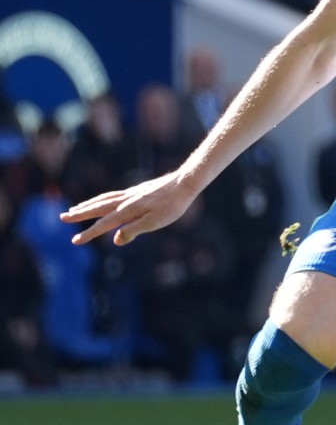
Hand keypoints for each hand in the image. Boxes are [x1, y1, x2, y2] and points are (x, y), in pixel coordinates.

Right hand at [60, 171, 196, 246]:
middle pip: (97, 208)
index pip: (103, 225)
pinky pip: (112, 195)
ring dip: (87, 205)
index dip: (89, 234)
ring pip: (103, 200)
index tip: (74, 241)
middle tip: (62, 217)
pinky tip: (101, 201)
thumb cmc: (172, 206)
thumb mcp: (155, 223)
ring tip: (74, 208)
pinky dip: (100, 199)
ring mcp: (130, 194)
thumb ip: (134, 230)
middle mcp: (125, 200)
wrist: (184, 183)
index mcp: (128, 210)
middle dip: (79, 214)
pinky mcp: (136, 191)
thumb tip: (116, 239)